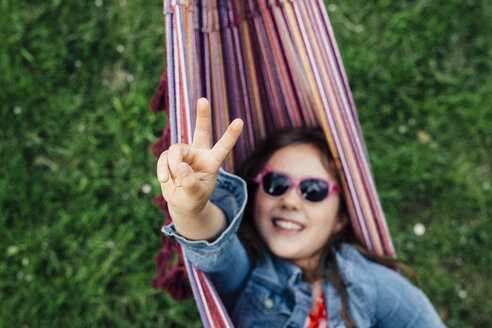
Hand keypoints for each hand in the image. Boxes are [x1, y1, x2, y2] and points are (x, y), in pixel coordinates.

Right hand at [157, 98, 243, 219]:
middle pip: (201, 130)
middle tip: (204, 100)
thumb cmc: (194, 199)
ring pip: (175, 150)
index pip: (223, 147)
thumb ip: (190, 183)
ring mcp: (184, 153)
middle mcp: (199, 153)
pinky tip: (165, 180)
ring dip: (171, 166)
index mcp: (212, 162)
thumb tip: (180, 166)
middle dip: (202, 115)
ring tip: (174, 182)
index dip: (230, 134)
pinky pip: (163, 158)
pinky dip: (162, 169)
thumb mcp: (195, 195)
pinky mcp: (169, 157)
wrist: (182, 202)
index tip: (240, 121)